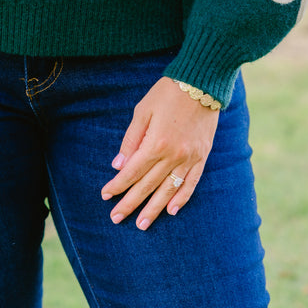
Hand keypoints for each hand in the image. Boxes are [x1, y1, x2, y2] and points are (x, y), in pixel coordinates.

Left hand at [101, 77, 219, 229]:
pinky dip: (182, 198)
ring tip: (141, 224)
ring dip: (154, 208)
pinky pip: (191, 183)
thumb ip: (131, 140)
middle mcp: (173, 155)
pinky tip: (172, 210)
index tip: (105, 195)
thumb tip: (119, 165)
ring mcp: (190, 158)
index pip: (132, 172)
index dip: (117, 185)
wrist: (201, 83)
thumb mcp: (142, 111)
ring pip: (168, 190)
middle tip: (116, 218)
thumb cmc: (167, 93)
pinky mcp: (202, 157)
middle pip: (148, 185)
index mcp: (155, 143)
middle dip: (130, 203)